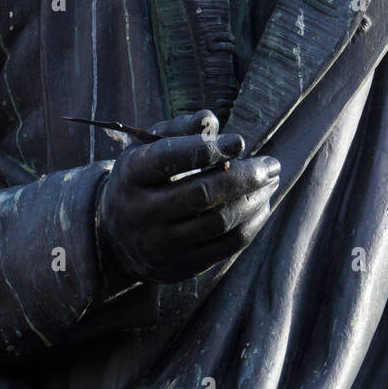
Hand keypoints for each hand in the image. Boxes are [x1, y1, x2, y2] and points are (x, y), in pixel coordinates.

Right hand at [96, 109, 279, 284]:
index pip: (169, 158)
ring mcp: (159, 244)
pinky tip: (262, 206)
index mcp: (131, 174)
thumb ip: (180, 130)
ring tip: (270, 182)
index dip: (207, 149)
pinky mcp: (178, 267)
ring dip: (253, 200)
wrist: (115, 234)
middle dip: (245, 177)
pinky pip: (224, 247)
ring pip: (218, 222)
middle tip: (272, 164)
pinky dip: (250, 225)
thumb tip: (212, 121)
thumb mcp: (149, 147)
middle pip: (202, 194)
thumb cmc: (143, 178)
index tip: (239, 142)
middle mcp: (141, 211)